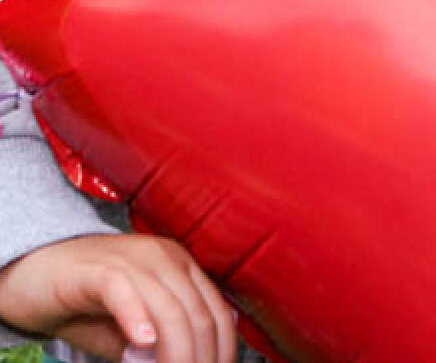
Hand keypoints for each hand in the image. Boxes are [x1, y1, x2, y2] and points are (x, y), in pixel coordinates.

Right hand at [0, 233, 234, 362]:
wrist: (36, 271)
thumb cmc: (85, 304)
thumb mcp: (129, 329)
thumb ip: (155, 348)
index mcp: (181, 269)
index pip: (217, 312)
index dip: (223, 350)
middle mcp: (166, 259)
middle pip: (198, 315)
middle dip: (200, 358)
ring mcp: (134, 260)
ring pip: (169, 308)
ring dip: (176, 352)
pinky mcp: (98, 270)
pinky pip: (125, 291)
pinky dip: (138, 319)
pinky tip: (143, 342)